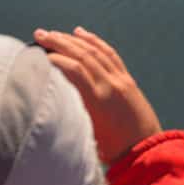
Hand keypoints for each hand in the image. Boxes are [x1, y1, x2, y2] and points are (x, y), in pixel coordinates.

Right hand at [35, 27, 162, 164]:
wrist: (147, 150)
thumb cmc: (113, 150)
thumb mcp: (87, 133)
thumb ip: (70, 113)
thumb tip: (49, 98)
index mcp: (99, 99)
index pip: (74, 68)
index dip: (55, 58)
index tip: (37, 55)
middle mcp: (111, 84)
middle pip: (83, 54)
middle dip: (59, 42)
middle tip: (40, 34)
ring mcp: (121, 79)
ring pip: (95, 51)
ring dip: (73, 39)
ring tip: (54, 33)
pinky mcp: (127, 79)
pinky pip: (109, 53)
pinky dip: (94, 41)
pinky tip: (81, 33)